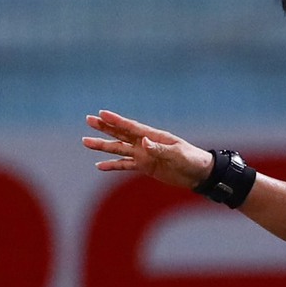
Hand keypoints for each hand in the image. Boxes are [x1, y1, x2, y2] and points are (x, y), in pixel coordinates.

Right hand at [82, 111, 213, 189]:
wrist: (199, 174)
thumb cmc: (191, 159)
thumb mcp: (177, 154)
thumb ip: (159, 148)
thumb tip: (144, 142)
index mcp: (153, 136)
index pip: (131, 127)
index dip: (116, 120)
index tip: (101, 113)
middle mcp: (145, 143)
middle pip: (120, 134)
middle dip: (104, 128)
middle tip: (88, 119)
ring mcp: (143, 155)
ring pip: (118, 149)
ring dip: (103, 146)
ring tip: (86, 142)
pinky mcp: (145, 167)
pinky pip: (125, 165)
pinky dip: (112, 165)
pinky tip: (99, 165)